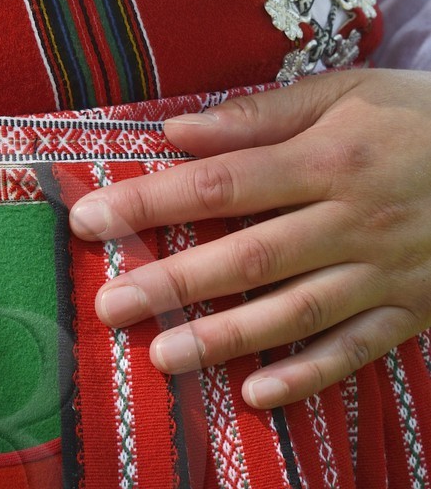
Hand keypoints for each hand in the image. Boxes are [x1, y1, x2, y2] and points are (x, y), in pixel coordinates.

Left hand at [68, 69, 430, 408]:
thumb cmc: (423, 118)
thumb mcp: (351, 92)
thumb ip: (262, 115)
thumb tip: (177, 133)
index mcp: (330, 159)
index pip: (223, 184)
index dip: (152, 202)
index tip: (90, 219)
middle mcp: (353, 220)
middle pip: (249, 257)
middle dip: (173, 283)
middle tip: (108, 305)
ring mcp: (384, 272)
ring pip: (295, 312)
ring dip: (226, 338)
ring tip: (161, 357)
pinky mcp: (410, 311)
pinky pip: (355, 351)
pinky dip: (307, 376)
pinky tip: (256, 396)